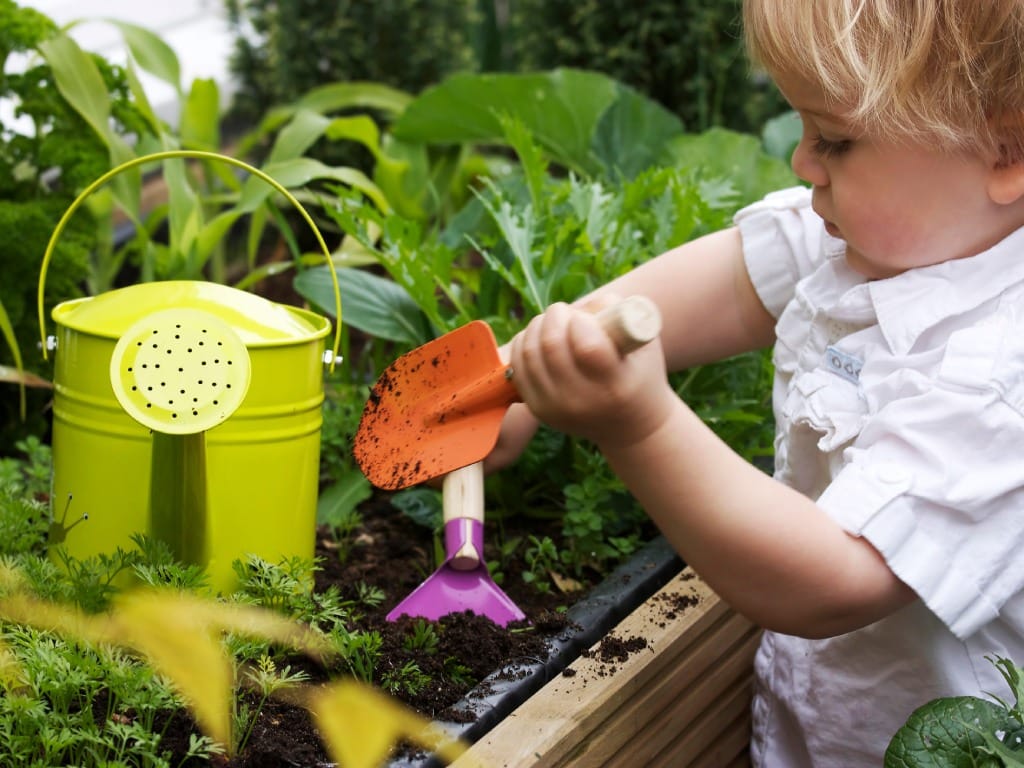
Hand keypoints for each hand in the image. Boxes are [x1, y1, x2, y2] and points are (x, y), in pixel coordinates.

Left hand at [507, 300, 675, 447]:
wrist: (628, 425)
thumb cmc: (638, 374)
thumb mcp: (642, 343)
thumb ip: (617, 314)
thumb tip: (581, 308)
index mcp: (615, 385)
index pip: (587, 346)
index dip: (580, 321)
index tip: (584, 318)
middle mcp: (582, 401)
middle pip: (551, 346)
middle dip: (554, 316)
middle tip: (564, 312)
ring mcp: (555, 408)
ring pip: (529, 353)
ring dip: (537, 326)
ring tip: (552, 323)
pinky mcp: (537, 408)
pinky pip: (518, 367)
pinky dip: (523, 343)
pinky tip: (537, 337)